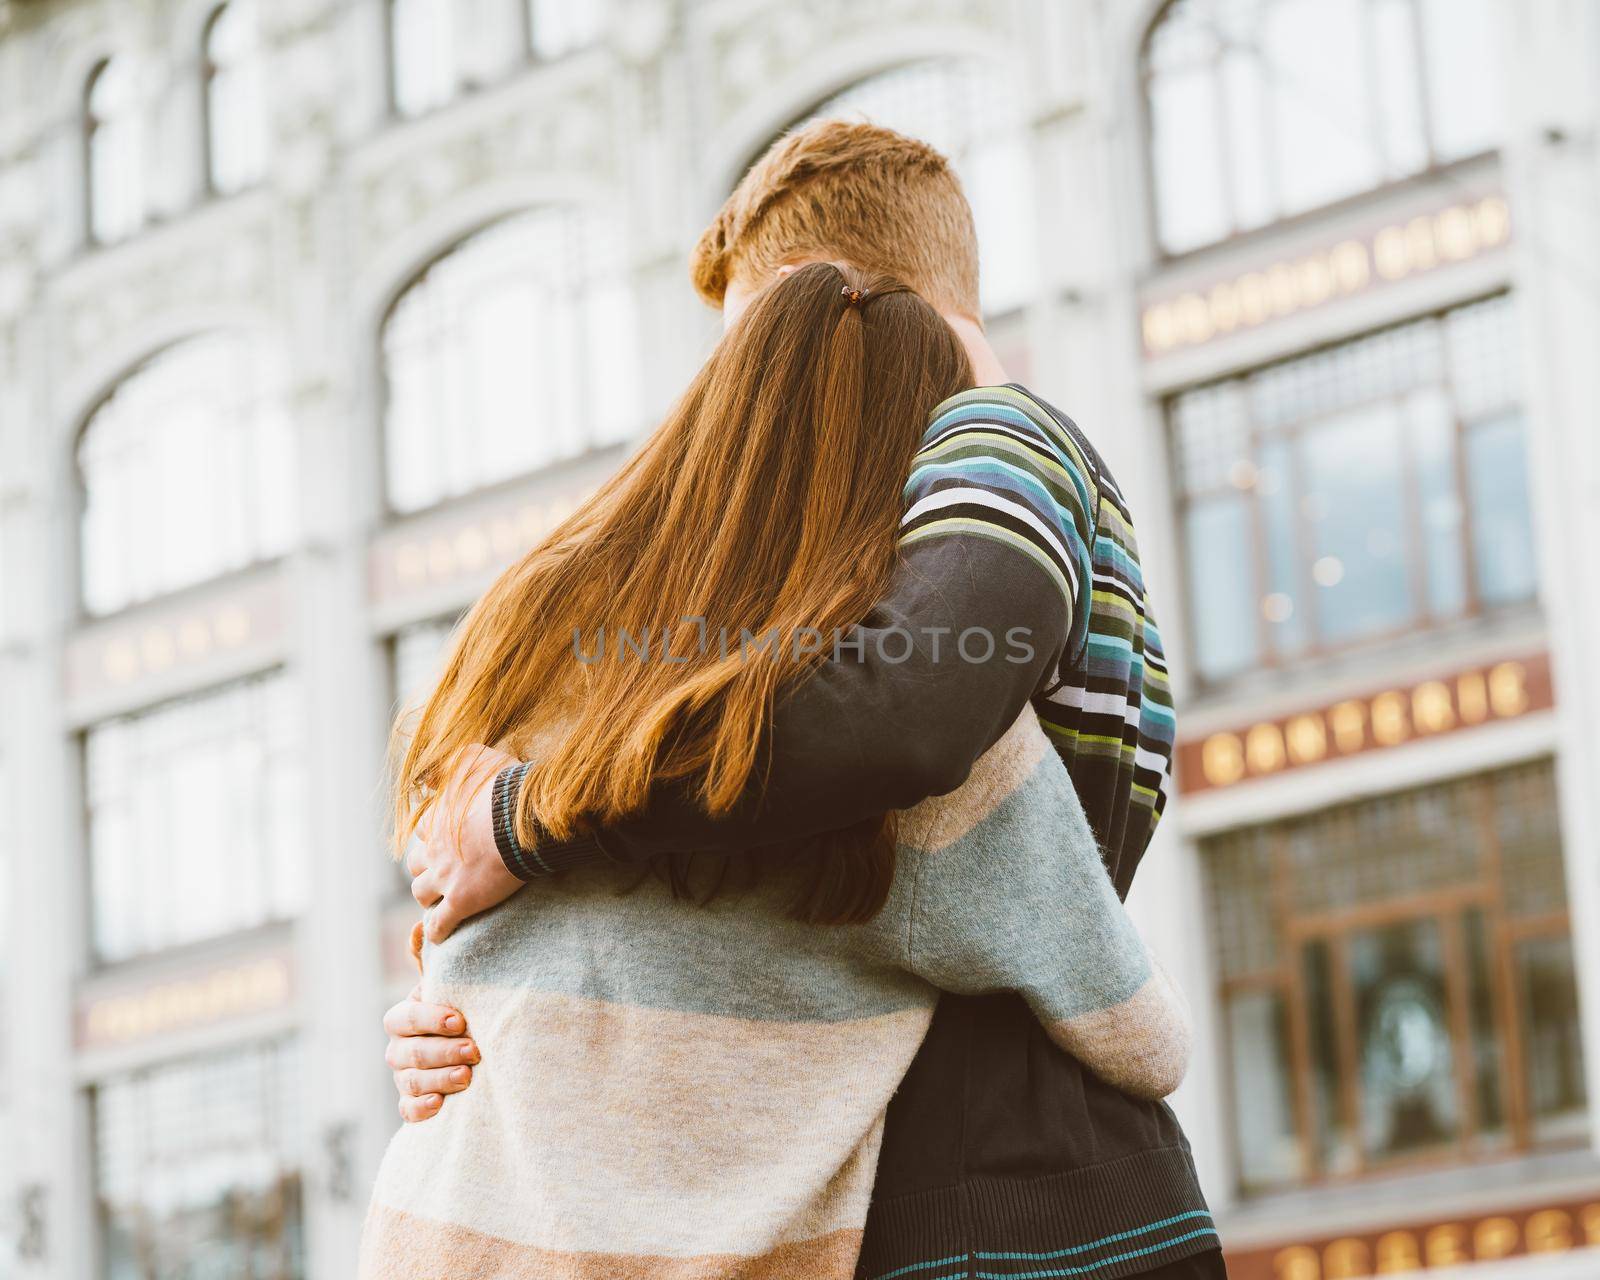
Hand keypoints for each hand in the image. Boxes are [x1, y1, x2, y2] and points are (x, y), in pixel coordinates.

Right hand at [384, 984, 479, 1121]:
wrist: (464, 1040)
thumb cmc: (460, 1013)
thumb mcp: (454, 996)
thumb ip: (455, 986)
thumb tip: (467, 975)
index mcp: (401, 1018)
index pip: (408, 1018)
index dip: (432, 1019)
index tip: (459, 1022)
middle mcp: (396, 1049)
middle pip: (414, 1052)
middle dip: (445, 1052)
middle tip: (474, 1051)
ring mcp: (401, 1077)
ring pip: (413, 1081)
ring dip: (441, 1079)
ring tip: (467, 1076)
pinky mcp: (409, 1102)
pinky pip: (408, 1109)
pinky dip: (421, 1108)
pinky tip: (439, 1103)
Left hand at [409, 744, 524, 942]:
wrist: (522, 821)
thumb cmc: (505, 787)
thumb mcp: (477, 758)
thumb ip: (458, 759)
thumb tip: (440, 767)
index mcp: (438, 820)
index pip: (423, 831)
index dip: (432, 836)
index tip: (445, 838)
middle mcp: (435, 851)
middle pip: (416, 865)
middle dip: (425, 868)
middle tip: (441, 871)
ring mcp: (446, 879)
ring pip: (421, 894)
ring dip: (428, 897)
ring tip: (440, 901)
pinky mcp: (462, 902)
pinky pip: (440, 924)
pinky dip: (438, 930)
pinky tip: (442, 933)